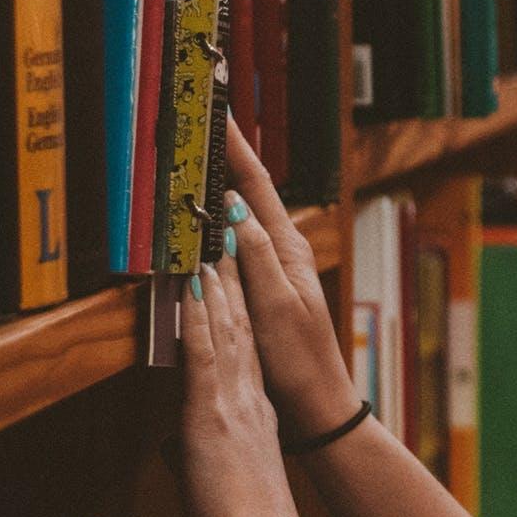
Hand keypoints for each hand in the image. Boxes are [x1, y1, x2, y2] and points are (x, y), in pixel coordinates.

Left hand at [172, 260, 312, 516]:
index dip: (239, 314)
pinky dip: (200, 316)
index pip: (245, 353)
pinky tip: (195, 287)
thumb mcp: (224, 479)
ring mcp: (233, 401)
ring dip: (218, 287)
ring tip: (213, 249)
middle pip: (241, 330)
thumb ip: (199, 456)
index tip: (232, 281)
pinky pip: (205, 351)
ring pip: (226, 330)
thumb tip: (175, 451)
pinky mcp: (212, 411)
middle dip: (233, 285)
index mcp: (256, 415)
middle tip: (228, 244)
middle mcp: (249, 399)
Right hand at [222, 114, 364, 437]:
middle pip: (250, 191)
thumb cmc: (300, 360)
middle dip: (226, 154)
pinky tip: (206, 215)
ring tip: (199, 151)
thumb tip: (233, 210)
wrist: (317, 403)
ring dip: (223, 182)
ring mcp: (275, 267)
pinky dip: (221, 219)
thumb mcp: (276, 306)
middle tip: (201, 120)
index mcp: (289, 248)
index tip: (218, 113)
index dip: (235, 148)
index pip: (257, 186)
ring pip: (242, 214)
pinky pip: (237, 241)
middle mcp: (284, 250)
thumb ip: (256, 258)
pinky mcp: (264, 285)